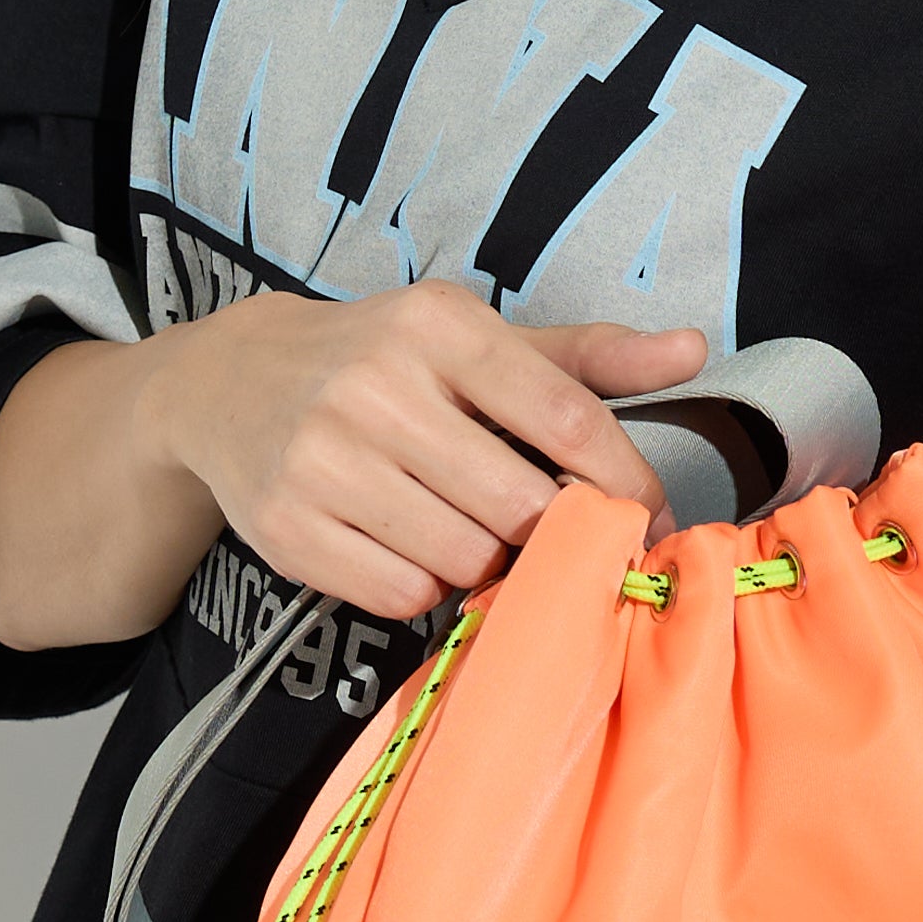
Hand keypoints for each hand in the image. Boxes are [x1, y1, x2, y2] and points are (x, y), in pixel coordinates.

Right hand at [162, 282, 703, 620]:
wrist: (228, 383)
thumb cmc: (381, 359)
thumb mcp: (478, 337)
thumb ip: (588, 354)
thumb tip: (694, 352)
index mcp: (439, 327)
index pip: (567, 420)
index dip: (625, 482)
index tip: (646, 516)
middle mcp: (376, 387)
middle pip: (520, 505)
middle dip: (548, 530)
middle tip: (544, 528)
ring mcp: (323, 460)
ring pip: (464, 559)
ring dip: (487, 562)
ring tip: (470, 529)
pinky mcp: (288, 528)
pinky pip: (403, 594)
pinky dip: (426, 587)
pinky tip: (413, 547)